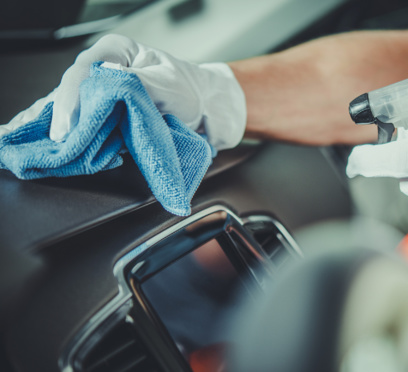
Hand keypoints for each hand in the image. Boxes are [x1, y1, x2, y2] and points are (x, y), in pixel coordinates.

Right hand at [3, 34, 245, 149]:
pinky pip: (89, 130)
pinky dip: (81, 142)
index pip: (83, 72)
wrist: (210, 112)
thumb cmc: (191, 91)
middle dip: (64, 119)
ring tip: (54, 149)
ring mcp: (106, 99)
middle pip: (74, 95)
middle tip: (59, 143)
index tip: (68, 126)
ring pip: (78, 114)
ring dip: (69, 133)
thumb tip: (105, 89)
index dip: (71, 99)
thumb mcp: (164, 83)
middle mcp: (105, 73)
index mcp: (115, 52)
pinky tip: (67, 151)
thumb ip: (134, 84)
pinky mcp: (111, 120)